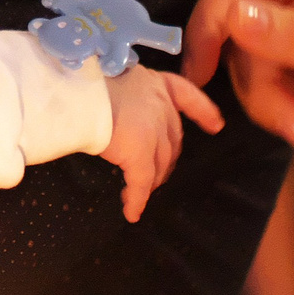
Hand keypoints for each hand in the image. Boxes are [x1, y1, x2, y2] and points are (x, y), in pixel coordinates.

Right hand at [101, 64, 220, 220]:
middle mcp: (161, 107)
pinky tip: (132, 212)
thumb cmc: (86, 81)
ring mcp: (153, 132)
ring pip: (159, 164)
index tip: (216, 125)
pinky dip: (136, 200)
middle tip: (157, 174)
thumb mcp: (114, 82)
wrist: (77, 91)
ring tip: (139, 193)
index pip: (188, 96)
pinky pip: (140, 183)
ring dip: (150, 181)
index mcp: (156, 84)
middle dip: (166, 159)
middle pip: (171, 140)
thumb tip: (116, 116)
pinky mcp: (140, 155)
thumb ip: (126, 99)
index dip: (203, 112)